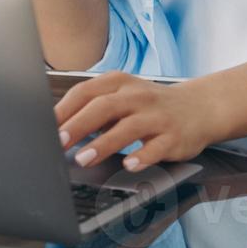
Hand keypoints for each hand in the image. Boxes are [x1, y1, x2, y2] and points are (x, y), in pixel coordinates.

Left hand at [55, 72, 221, 171]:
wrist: (199, 107)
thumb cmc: (150, 105)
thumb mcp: (123, 96)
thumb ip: (95, 108)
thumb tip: (60, 127)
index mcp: (119, 83)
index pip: (86, 92)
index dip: (65, 109)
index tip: (47, 126)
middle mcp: (137, 96)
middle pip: (103, 107)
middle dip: (79, 124)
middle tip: (59, 142)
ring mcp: (156, 116)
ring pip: (127, 128)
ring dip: (103, 144)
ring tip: (83, 158)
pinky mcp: (173, 136)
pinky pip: (156, 147)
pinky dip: (142, 156)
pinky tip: (129, 165)